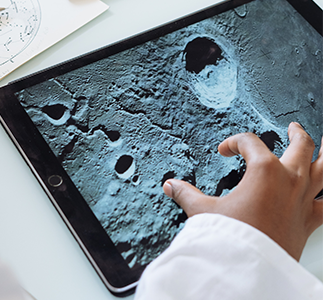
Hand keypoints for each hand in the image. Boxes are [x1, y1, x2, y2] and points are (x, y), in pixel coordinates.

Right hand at [163, 122, 322, 259]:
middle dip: (296, 133)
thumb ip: (186, 194)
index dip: (234, 142)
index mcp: (264, 170)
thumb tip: (171, 185)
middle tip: (292, 128)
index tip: (224, 151)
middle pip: (301, 145)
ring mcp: (303, 199)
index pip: (250, 142)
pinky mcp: (309, 220)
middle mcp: (289, 180)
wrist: (249, 268)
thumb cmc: (231, 237)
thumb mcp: (203, 211)